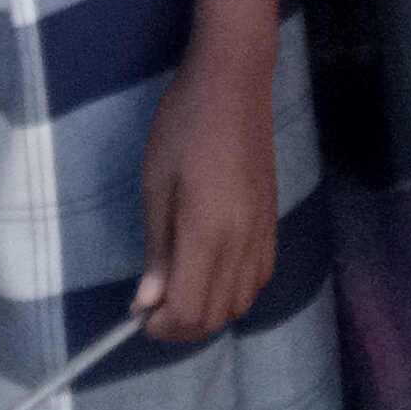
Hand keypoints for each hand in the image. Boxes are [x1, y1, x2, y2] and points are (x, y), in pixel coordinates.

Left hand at [136, 40, 280, 340]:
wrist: (234, 84)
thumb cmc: (183, 127)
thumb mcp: (156, 186)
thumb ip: (157, 251)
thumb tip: (147, 301)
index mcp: (208, 235)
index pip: (189, 310)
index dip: (161, 325)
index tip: (137, 314)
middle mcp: (243, 245)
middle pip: (216, 316)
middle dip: (181, 326)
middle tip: (152, 305)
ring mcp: (264, 235)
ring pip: (241, 303)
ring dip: (208, 312)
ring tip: (178, 291)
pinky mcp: (273, 223)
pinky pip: (258, 280)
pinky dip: (232, 292)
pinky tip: (209, 273)